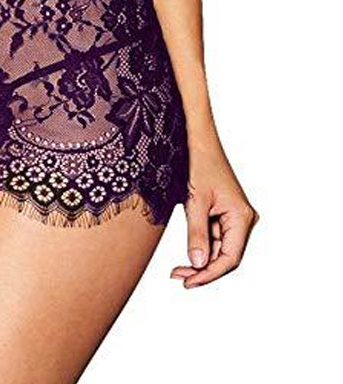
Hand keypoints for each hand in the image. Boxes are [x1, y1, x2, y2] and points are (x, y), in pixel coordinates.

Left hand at [171, 141, 258, 287]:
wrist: (199, 140)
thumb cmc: (199, 164)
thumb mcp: (195, 202)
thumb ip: (196, 235)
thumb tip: (198, 265)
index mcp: (242, 217)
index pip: (230, 258)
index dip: (210, 274)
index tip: (189, 282)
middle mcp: (244, 220)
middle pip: (226, 256)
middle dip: (203, 269)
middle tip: (179, 277)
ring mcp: (236, 217)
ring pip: (220, 249)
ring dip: (201, 260)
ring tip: (178, 269)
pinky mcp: (226, 214)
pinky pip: (215, 237)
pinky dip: (201, 246)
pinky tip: (187, 255)